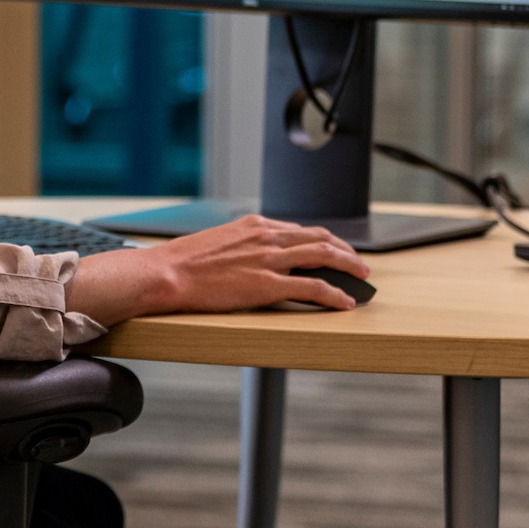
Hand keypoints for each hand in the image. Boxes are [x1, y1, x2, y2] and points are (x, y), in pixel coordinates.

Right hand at [65, 215, 369, 324]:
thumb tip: (253, 255)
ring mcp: (269, 259)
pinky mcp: (267, 284)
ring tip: (361, 278)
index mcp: (255, 224)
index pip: (301, 229)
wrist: (167, 272)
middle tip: (359, 263)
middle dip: (346, 250)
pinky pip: (312, 287)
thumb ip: (243, 245)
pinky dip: (333, 294)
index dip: (325, 240)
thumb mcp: (219, 241)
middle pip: (321, 238)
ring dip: (348, 267)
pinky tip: (343, 302)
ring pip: (324, 257)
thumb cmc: (184, 262)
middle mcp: (267, 236)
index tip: (335, 248)